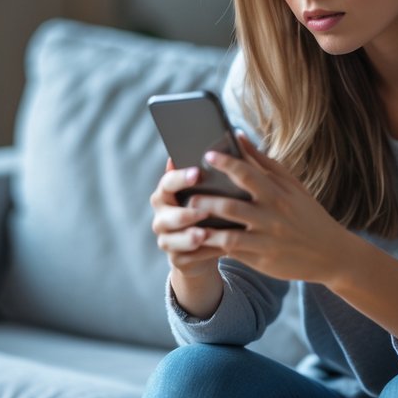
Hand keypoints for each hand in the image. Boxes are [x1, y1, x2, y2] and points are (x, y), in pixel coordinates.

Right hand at [150, 159, 225, 294]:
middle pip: (167, 214)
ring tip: (204, 234)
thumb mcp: (212, 193)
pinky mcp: (176, 258)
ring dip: (189, 237)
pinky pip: (186, 257)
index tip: (198, 172)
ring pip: (173, 238)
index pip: (168, 182)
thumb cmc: (211, 211)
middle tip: (203, 211)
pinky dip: (201, 254)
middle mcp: (162, 215)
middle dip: (185, 213)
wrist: (206, 246)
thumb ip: (215, 172)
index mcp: (167, 193)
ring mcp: (166, 238)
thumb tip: (235, 139)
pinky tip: (217, 250)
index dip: (181, 178)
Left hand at [190, 133, 354, 284]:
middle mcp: (272, 217)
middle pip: (231, 206)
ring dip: (205, 226)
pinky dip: (215, 246)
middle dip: (205, 200)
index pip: (248, 174)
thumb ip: (263, 162)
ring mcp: (266, 241)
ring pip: (228, 234)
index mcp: (279, 194)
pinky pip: (233, 254)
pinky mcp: (262, 261)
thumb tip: (238, 136)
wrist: (331, 253)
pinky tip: (200, 240)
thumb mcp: (292, 186)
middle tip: (186, 196)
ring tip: (187, 219)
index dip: (226, 163)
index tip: (206, 155)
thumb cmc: (307, 214)